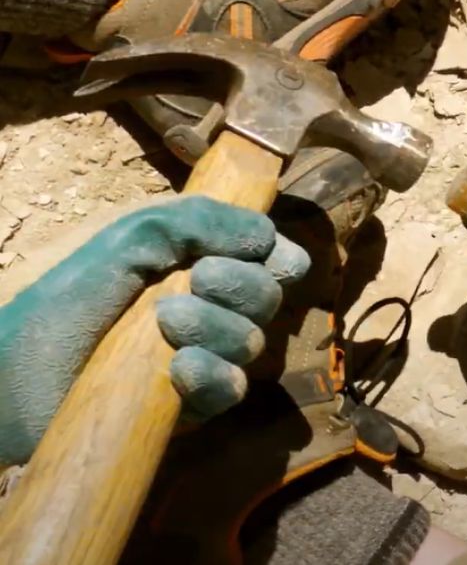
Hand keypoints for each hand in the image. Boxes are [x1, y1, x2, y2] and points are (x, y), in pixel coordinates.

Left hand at [0, 196, 308, 464]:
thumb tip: (266, 234)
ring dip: (218, 326)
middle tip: (198, 278)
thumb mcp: (124, 242)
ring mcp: (205, 359)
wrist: (15, 376)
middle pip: (268, 296)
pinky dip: (214, 374)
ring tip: (165, 321)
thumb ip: (191, 222)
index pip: (268, 258)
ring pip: (252, 341)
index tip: (266, 253)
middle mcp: (211, 311)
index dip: (278, 256)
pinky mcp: (193, 405)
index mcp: (199, 266)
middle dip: (242, 285)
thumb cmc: (65, 301)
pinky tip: (181, 367)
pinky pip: (231, 389)